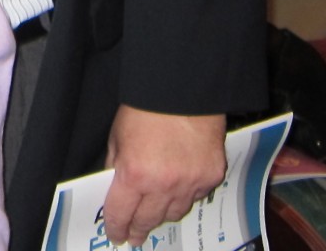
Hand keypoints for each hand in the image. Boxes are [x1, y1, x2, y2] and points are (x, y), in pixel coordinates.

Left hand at [103, 106, 225, 245]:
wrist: (183, 90)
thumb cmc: (145, 108)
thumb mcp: (117, 135)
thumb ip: (116, 164)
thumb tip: (114, 187)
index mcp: (134, 174)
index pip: (121, 213)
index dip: (116, 227)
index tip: (115, 235)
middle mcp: (163, 185)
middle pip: (149, 220)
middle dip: (139, 229)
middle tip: (135, 236)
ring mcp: (190, 184)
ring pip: (174, 213)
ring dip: (162, 214)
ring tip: (155, 214)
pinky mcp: (211, 177)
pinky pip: (196, 197)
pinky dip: (186, 195)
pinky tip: (179, 189)